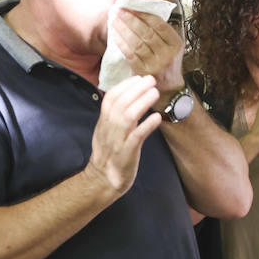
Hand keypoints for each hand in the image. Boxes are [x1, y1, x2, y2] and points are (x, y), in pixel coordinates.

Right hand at [83, 74, 162, 197]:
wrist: (102, 180)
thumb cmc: (109, 154)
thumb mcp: (106, 131)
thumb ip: (114, 115)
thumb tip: (128, 97)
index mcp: (103, 122)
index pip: (110, 98)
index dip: (124, 86)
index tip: (138, 78)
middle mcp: (108, 129)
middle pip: (120, 104)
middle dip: (136, 89)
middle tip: (151, 80)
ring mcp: (117, 141)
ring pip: (127, 117)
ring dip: (142, 102)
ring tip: (155, 93)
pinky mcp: (126, 154)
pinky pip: (136, 137)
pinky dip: (147, 126)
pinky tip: (157, 117)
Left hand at [111, 8, 184, 91]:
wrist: (169, 87)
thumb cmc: (167, 62)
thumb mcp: (171, 45)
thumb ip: (161, 30)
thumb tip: (141, 10)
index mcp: (175, 44)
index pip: (159, 25)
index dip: (144, 14)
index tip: (132, 7)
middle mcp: (167, 55)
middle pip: (147, 33)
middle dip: (131, 19)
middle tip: (119, 10)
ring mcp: (155, 65)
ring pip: (137, 43)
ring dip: (123, 29)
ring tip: (114, 19)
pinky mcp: (143, 72)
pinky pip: (130, 54)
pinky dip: (121, 42)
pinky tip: (115, 34)